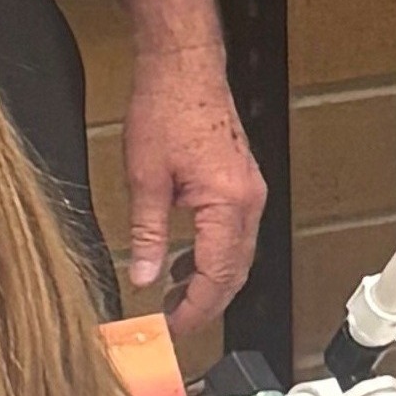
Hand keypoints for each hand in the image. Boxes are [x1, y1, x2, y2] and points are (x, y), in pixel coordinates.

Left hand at [123, 55, 266, 332]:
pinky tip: (184, 259)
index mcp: (228, 203)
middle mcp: (248, 200)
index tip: (172, 329)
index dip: (195, 310)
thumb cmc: (168, 107)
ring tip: (174, 297)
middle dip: (206, 303)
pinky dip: (213, 254)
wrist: (184, 66)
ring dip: (210, 280)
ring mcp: (250, 190)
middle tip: (174, 324)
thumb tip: (145, 277)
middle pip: (235, 272)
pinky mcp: (241, 182)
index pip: (217, 276)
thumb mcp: (145, 178)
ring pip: (237, 254)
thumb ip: (148, 235)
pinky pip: (234, 232)